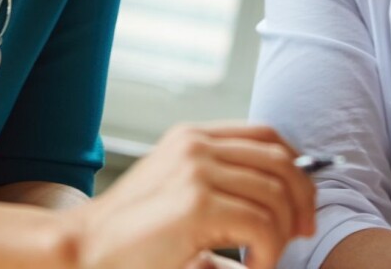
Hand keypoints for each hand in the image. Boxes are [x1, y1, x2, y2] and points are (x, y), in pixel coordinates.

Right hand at [75, 122, 315, 268]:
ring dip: (282, 236)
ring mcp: (194, 169)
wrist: (85, 252)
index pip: (267, 134)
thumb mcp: (181, 194)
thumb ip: (222, 184)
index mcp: (193, 137)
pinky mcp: (195, 202)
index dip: (298, 165)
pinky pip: (261, 224)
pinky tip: (252, 268)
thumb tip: (287, 200)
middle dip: (303, 200)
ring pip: (275, 195)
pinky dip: (267, 254)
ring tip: (264, 260)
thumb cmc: (134, 235)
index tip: (305, 203)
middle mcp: (196, 144)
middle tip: (302, 235)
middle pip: (279, 160)